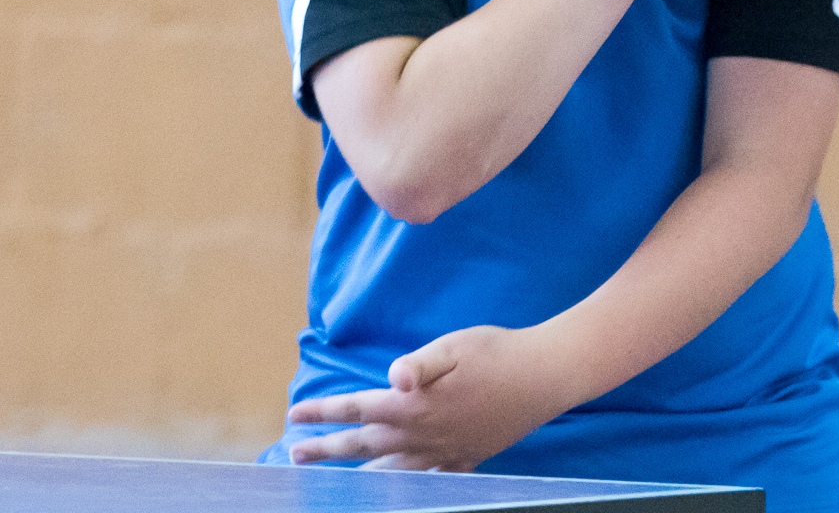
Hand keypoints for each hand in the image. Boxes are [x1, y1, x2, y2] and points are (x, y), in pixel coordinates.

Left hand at [286, 324, 571, 470]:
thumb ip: (419, 364)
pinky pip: (428, 480)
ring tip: (336, 483)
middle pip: (364, 445)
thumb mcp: (454, 347)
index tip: (294, 415)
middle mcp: (424, 434)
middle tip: (295, 456)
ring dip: (359, 474)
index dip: (323, 412)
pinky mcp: (467, 458)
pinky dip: (407, 489)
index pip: (357, 408)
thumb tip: (392, 378)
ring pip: (392, 471)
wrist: (544, 378)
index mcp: (415, 404)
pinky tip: (400, 491)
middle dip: (327, 449)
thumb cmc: (497, 353)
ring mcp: (446, 451)